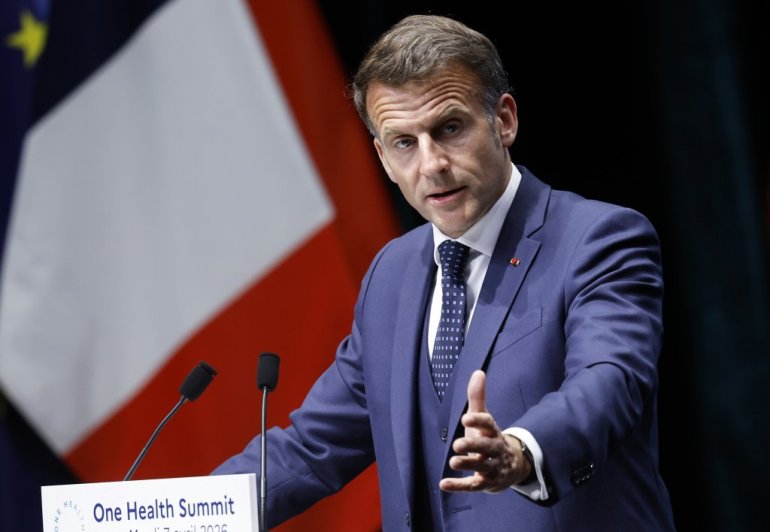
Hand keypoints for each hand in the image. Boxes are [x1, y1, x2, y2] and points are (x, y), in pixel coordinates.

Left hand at [439, 370, 531, 492]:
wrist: (512, 467)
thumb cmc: (490, 438)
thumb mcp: (483, 419)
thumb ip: (478, 398)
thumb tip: (478, 372)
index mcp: (493, 432)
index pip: (488, 424)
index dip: (478, 421)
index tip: (466, 417)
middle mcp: (494, 450)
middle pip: (487, 447)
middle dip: (474, 446)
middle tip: (458, 444)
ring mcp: (491, 467)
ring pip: (482, 467)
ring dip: (468, 464)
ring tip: (453, 462)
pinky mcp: (485, 483)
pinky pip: (472, 485)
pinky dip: (458, 486)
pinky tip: (443, 484)